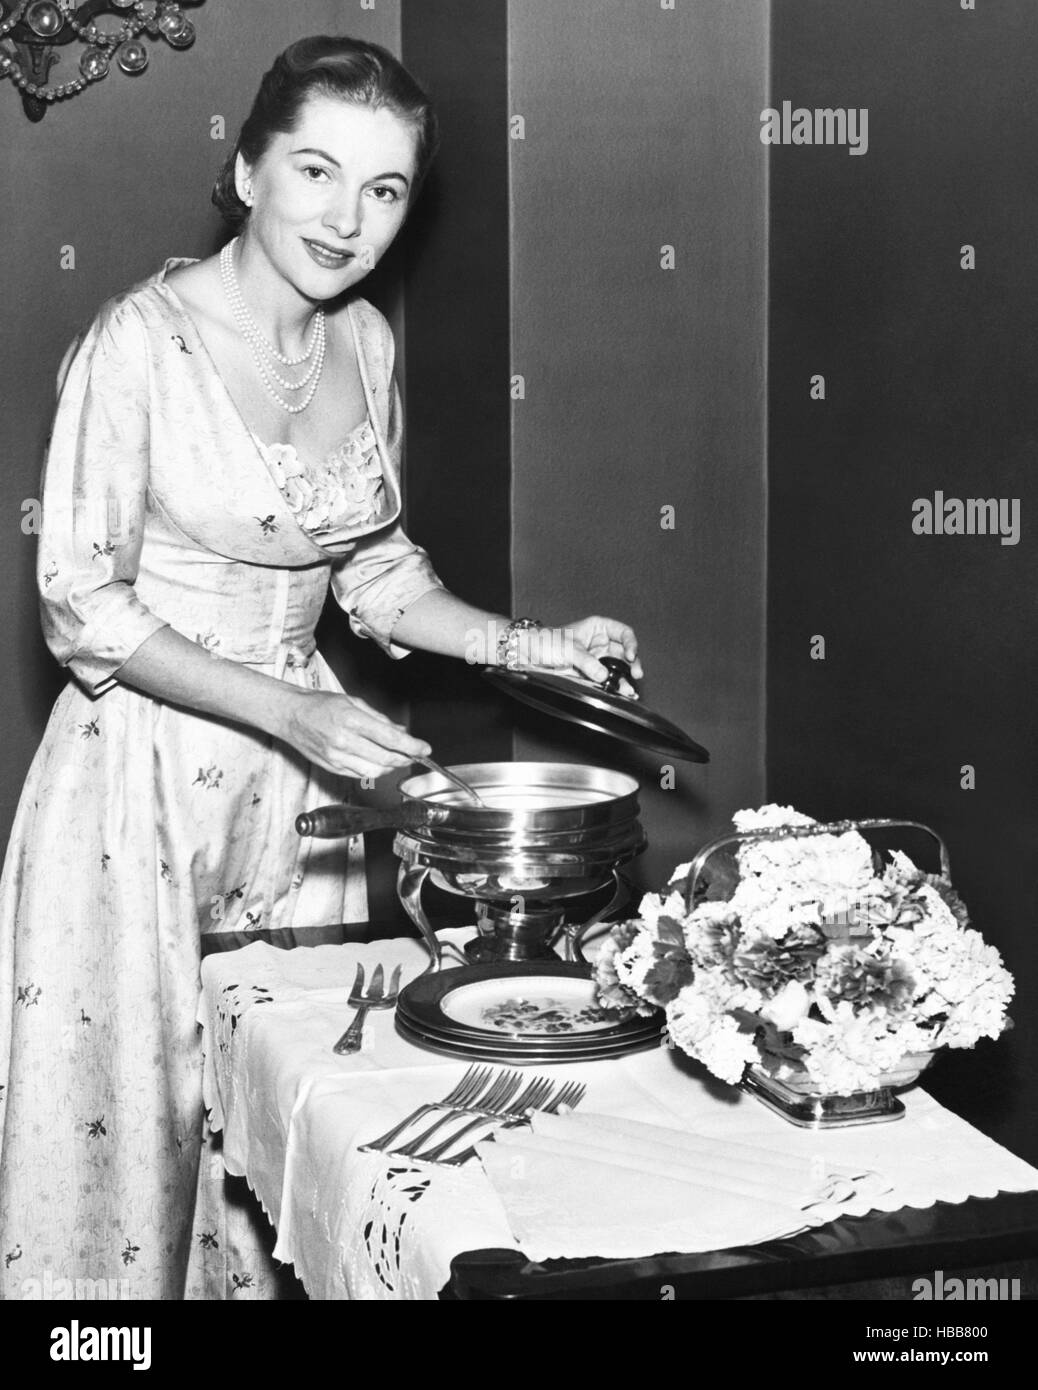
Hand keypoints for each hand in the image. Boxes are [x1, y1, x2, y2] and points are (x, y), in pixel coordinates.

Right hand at [281, 689, 430, 778]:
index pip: (390, 738)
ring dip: (390, 767)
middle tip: (414, 754)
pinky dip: (373, 770)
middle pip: (385, 759)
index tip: (424, 748)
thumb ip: (379, 718)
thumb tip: (401, 730)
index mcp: (351, 720)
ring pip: (374, 772)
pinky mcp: (332, 768)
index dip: (412, 746)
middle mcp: (344, 741)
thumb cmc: (320, 705)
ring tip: (396, 758)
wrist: (291, 716)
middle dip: (405, 759)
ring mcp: (337, 757)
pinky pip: (360, 775)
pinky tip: (376, 761)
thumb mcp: (353, 702)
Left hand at [526, 615, 642, 695]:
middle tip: (636, 674)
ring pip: (617, 668)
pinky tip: (620, 691)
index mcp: (598, 627)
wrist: (529, 653)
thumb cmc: (545, 641)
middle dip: (631, 664)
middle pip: (624, 652)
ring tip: (629, 689)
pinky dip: (614, 685)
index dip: (630, 644)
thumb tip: (603, 675)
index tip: (630, 656)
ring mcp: (596, 658)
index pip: (623, 632)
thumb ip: (587, 662)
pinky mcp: (589, 672)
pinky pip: (606, 679)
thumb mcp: (568, 649)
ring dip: (624, 678)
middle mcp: (600, 642)